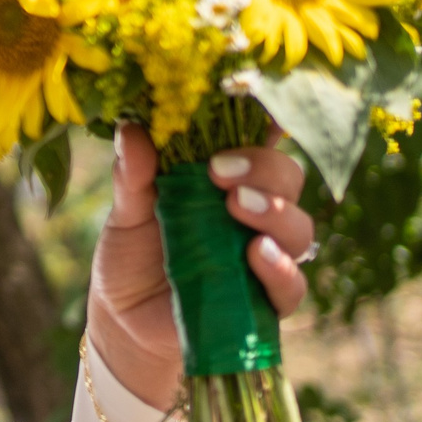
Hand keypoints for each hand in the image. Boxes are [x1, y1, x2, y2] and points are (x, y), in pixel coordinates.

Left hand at [87, 124, 313, 406]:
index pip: (259, 138)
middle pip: (287, 177)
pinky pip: (292, 284)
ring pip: (298, 226)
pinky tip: (256, 255)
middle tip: (220, 172)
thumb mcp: (126, 214)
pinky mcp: (266, 300)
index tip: (246, 99)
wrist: (122, 322)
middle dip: (262, 168)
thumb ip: (133, 176)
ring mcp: (265, 254)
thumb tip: (131, 127)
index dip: (263, 117)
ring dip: (274, 213)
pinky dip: (280, 268)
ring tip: (237, 209)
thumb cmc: (131, 256)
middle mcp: (253, 210)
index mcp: (223, 178)